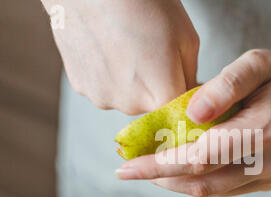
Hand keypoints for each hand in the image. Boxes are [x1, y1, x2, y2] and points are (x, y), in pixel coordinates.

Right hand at [42, 0, 198, 113]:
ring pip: (127, 97)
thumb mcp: (187, 39)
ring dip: (131, 81)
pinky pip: (105, 87)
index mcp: (162, 97)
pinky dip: (109, 74)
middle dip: (156, 86)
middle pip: (152, 106)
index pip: (180, 112)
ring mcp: (103, 97)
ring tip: (126, 46)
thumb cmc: (143, 4)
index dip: (182, 94)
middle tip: (150, 51)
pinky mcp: (81, 87)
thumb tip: (187, 96)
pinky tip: (107, 47)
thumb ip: (190, 78)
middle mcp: (131, 106)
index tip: (177, 75)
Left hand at [117, 49, 270, 196]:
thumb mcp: (255, 63)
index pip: (203, 156)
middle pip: (203, 179)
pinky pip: (223, 188)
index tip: (128, 165)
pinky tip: (175, 170)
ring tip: (145, 169)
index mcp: (266, 130)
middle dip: (160, 176)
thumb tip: (191, 113)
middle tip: (126, 170)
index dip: (162, 163)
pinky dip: (194, 180)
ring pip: (211, 189)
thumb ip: (226, 86)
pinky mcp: (268, 181)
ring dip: (174, 182)